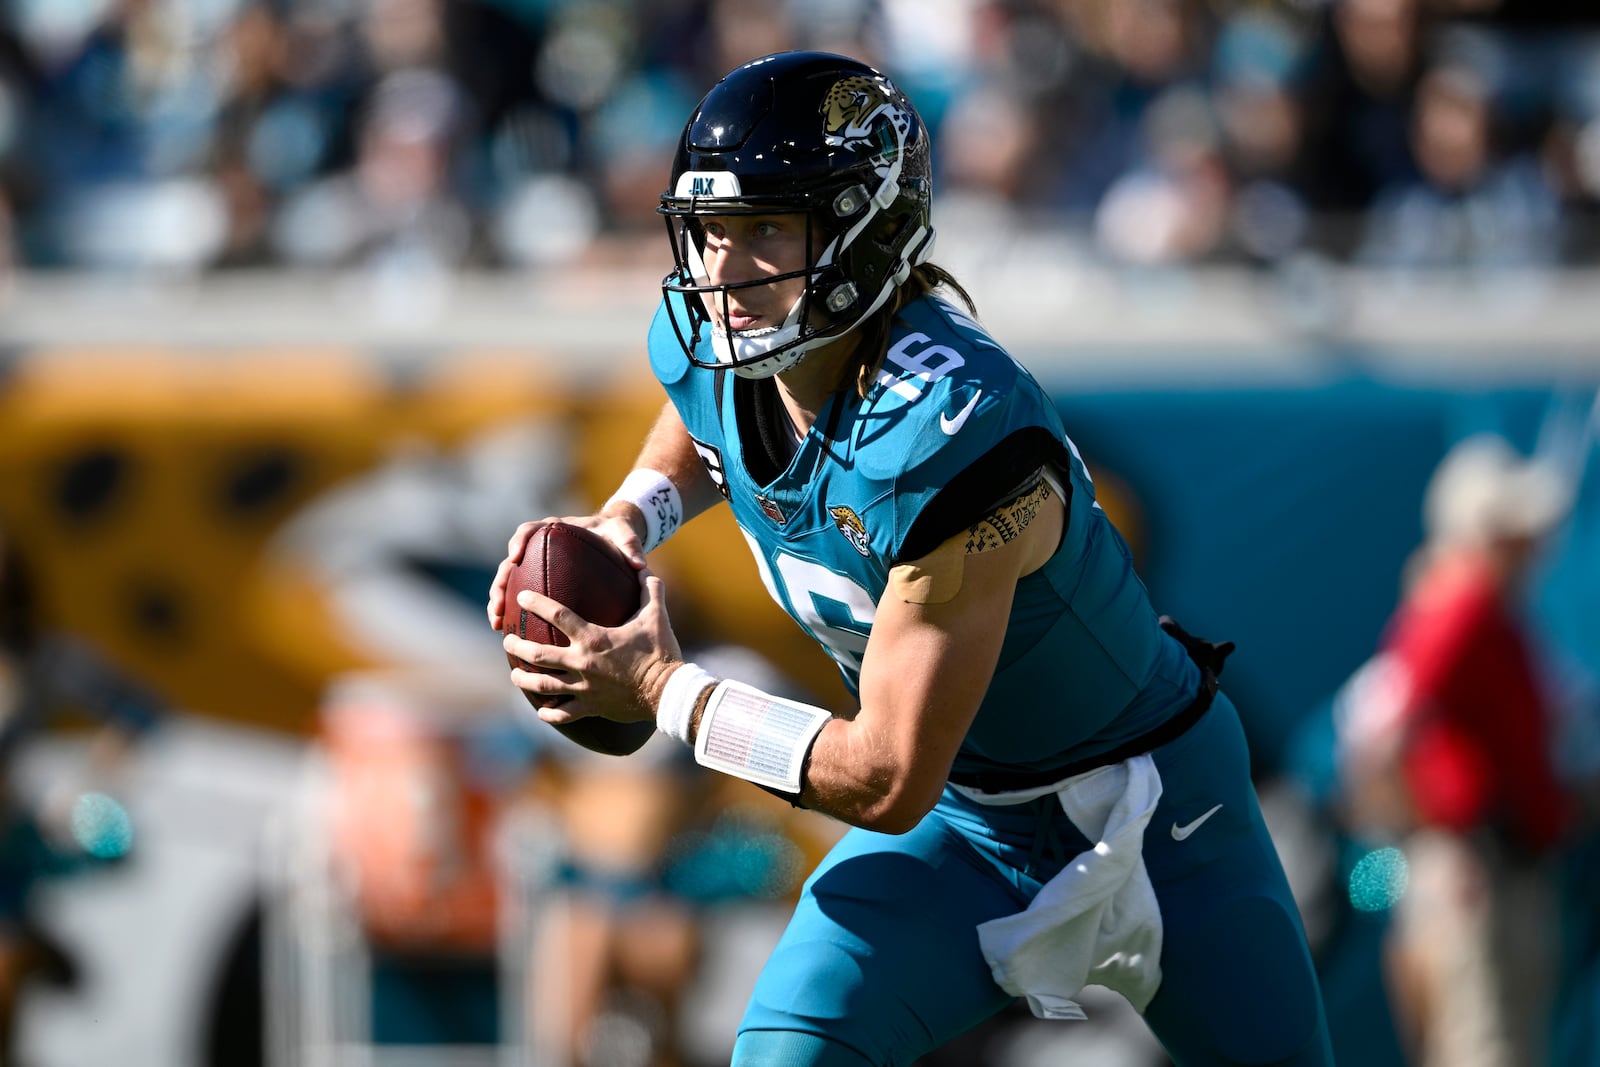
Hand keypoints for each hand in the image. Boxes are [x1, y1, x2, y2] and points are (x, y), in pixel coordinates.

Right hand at [486, 507, 646, 632]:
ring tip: (498, 623)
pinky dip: (515, 613)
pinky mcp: (538, 582)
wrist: (614, 539)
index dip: (518, 542)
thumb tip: (639, 564)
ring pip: (509, 582)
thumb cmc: (616, 535)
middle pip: (510, 562)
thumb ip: (630, 546)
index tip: (515, 557)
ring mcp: (536, 566)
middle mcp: (538, 547)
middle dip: (500, 583)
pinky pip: (521, 598)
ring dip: (500, 602)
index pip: (528, 531)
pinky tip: (513, 632)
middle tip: (498, 603)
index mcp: (553, 530)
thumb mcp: (624, 536)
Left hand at [501, 569, 683, 725]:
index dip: (536, 603)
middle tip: (507, 641)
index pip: (558, 615)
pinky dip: (549, 713)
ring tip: (515, 675)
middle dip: (516, 646)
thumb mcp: (656, 616)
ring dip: (524, 680)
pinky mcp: (590, 707)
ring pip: (543, 686)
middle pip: (537, 654)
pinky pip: (562, 714)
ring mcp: (583, 687)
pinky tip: (541, 710)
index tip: (521, 596)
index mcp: (593, 638)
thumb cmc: (661, 652)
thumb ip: (649, 590)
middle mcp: (582, 662)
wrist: (668, 692)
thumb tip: (645, 569)